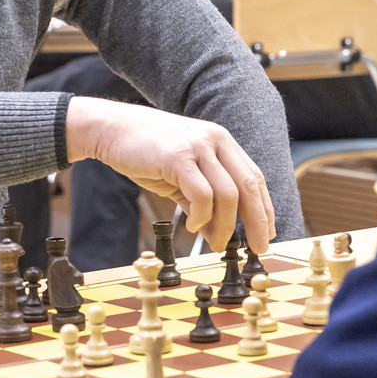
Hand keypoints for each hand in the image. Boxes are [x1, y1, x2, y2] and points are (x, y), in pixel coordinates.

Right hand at [66, 97, 276, 256]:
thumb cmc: (144, 151)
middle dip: (257, 221)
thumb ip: (201, 202)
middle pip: (249, 186)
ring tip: (215, 242)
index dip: (264, 208)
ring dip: (225, 225)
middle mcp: (215, 140)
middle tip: (257, 247)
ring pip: (228, 194)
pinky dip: (201, 216)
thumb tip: (217, 235)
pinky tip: (193, 225)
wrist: (110, 129)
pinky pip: (201, 194)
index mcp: (220, 141)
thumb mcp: (180, 176)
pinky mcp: (178, 157)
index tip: (267, 233)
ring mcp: (197, 147)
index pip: (254, 177)